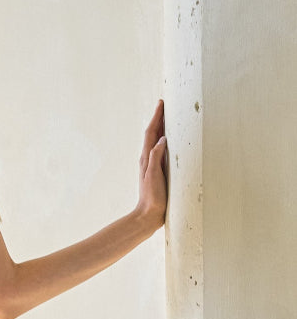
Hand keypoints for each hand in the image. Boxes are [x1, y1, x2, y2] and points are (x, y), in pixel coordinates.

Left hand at [135, 98, 167, 230]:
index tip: (161, 103)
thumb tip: (162, 138)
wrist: (148, 215)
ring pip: (157, 141)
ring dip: (162, 128)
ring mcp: (152, 165)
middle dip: (159, 118)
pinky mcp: (158, 172)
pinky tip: (170, 141)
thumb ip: (155, 157)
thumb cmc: (152, 197)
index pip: (151, 132)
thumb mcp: (153, 176)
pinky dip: (165, 141)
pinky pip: (161, 151)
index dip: (156, 117)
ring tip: (168, 117)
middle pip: (153, 133)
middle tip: (165, 104)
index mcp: (147, 158)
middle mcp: (148, 159)